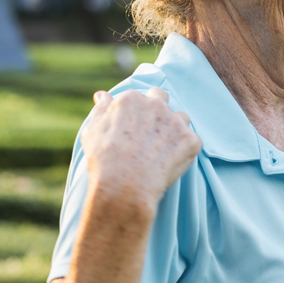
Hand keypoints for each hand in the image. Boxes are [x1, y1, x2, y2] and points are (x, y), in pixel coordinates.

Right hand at [81, 88, 201, 210]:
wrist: (123, 187)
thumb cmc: (103, 161)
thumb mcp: (92, 130)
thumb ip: (102, 109)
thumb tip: (103, 95)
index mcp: (132, 99)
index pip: (141, 97)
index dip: (139, 113)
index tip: (135, 127)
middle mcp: (156, 105)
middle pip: (162, 98)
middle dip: (158, 110)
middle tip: (151, 132)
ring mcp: (176, 121)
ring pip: (181, 118)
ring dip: (174, 129)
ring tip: (162, 150)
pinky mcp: (190, 140)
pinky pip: (191, 141)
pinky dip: (184, 151)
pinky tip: (170, 163)